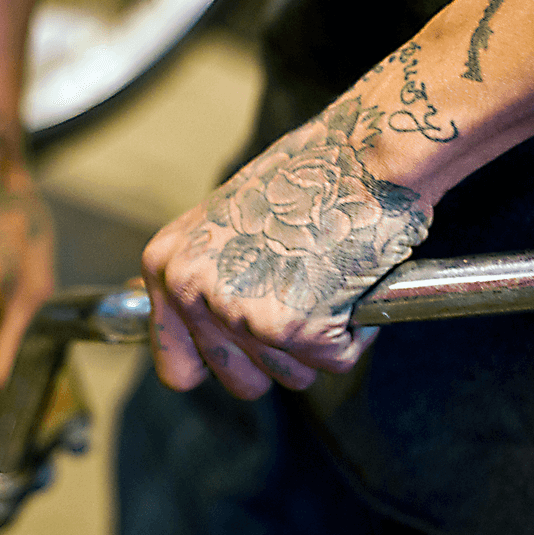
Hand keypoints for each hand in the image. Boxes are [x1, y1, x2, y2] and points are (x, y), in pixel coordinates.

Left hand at [141, 99, 430, 399]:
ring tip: (328, 280)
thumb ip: (206, 278)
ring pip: (291, 375)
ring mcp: (240, 312)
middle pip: (239, 382)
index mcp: (168, 266)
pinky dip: (355, 332)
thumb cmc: (308, 176)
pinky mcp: (293, 326)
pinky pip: (335, 360)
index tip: (243, 355)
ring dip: (320, 341)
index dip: (216, 366)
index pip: (177, 367)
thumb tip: (200, 327)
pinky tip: (353, 281)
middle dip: (278, 358)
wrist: (365, 152)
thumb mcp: (226, 224)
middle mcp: (193, 291)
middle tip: (303, 303)